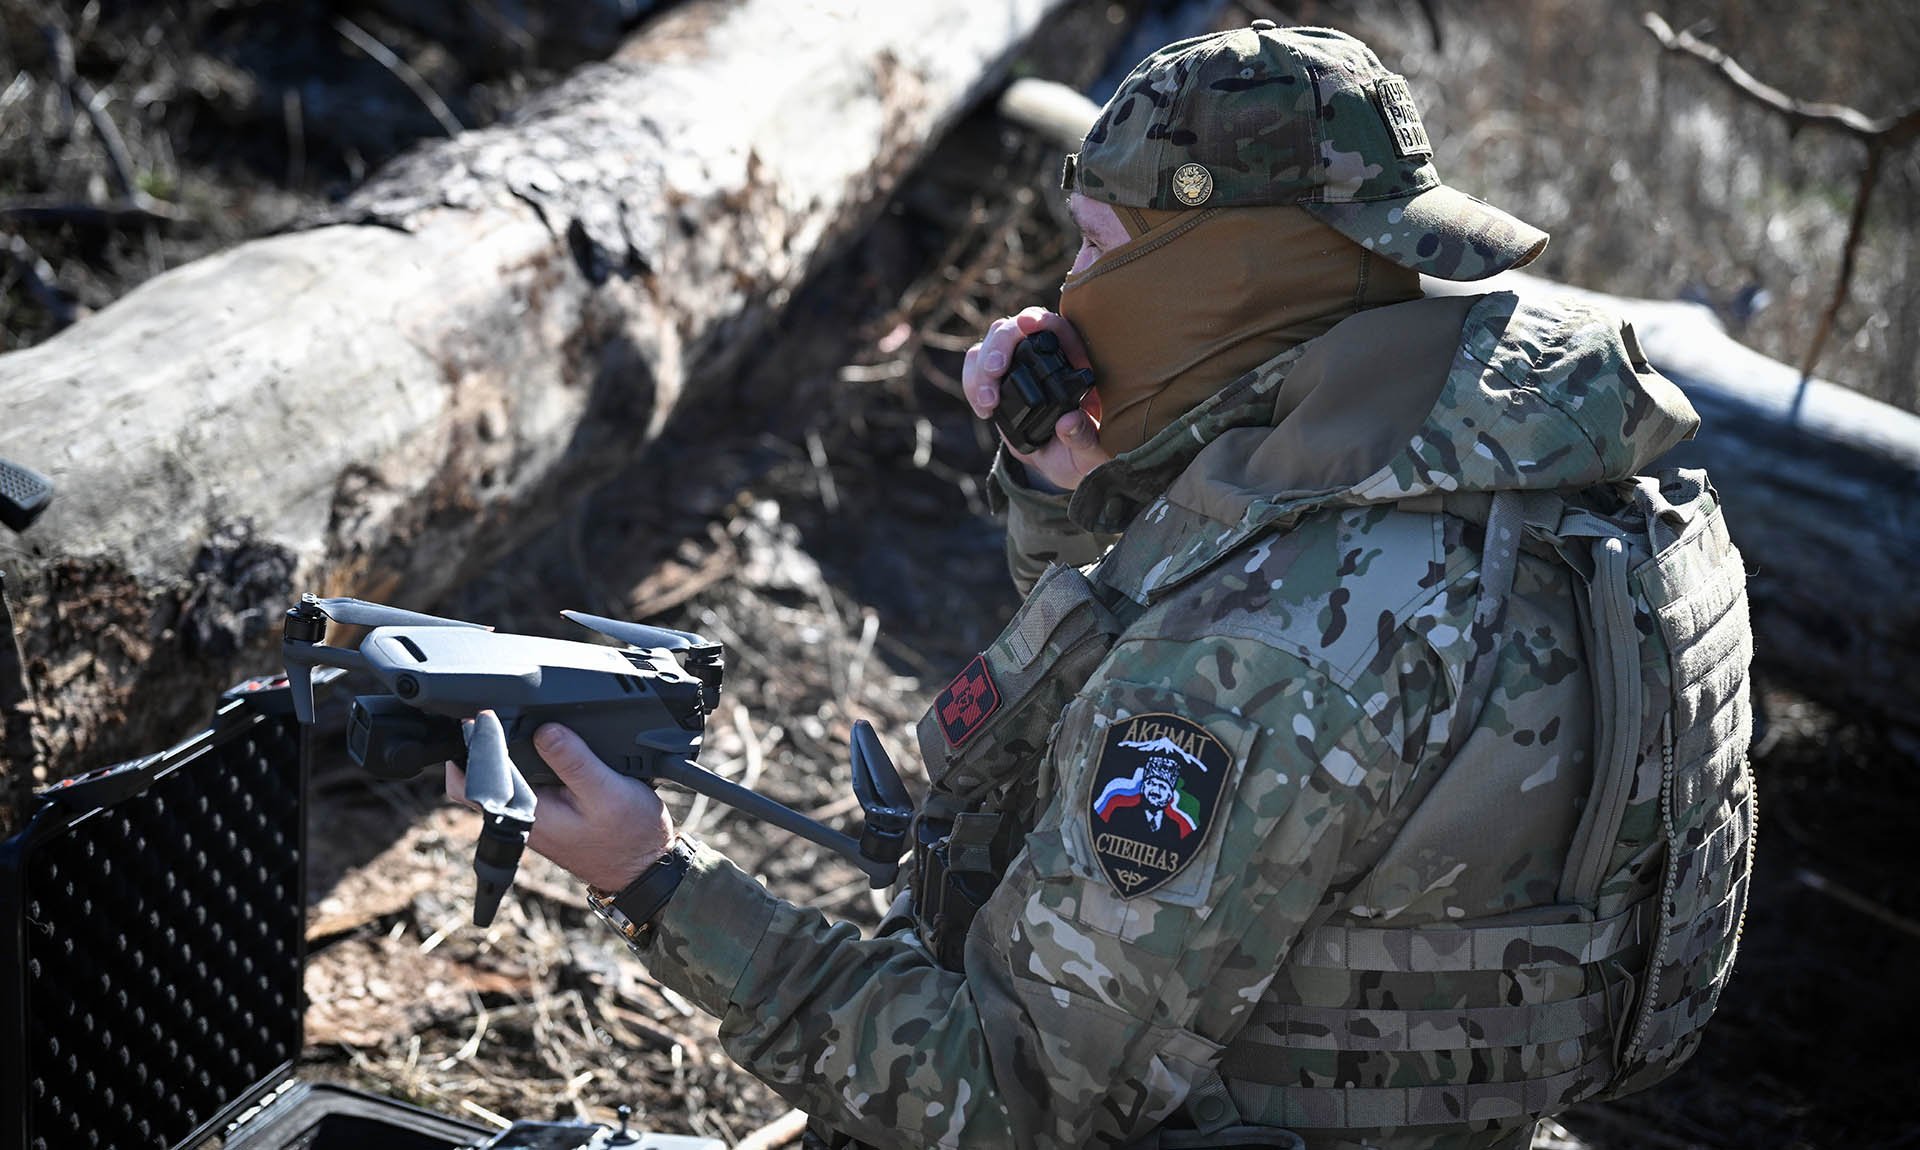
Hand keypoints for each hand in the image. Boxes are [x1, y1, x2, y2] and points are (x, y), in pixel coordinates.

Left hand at [445, 719, 673, 892]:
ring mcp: (533, 816)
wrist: (644, 865)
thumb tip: (545, 730)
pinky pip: (524, 784)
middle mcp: (523, 817)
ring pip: (503, 780)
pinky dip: (526, 762)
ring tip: (517, 723)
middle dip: (483, 747)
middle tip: (498, 715)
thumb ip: (574, 761)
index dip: (471, 748)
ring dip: (506, 753)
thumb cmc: (629, 836)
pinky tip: (542, 745)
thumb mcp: (606, 790)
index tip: (484, 717)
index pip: (472, 783)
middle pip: (480, 779)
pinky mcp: (547, 813)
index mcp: (527, 814)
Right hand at [964, 306, 1110, 490]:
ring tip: (988, 403)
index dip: (1041, 320)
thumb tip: (1068, 422)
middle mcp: (1044, 357)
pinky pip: (975, 365)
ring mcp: (1017, 365)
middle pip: (1015, 329)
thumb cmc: (1084, 454)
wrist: (1061, 465)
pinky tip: (984, 409)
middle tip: (995, 371)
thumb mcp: (1092, 454)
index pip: (1057, 327)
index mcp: (1075, 363)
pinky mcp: (996, 380)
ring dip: (981, 368)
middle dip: (999, 345)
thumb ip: (1085, 439)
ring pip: (989, 343)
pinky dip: (972, 382)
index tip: (1028, 324)